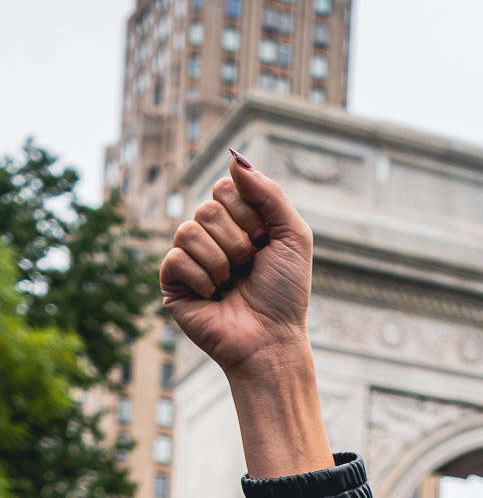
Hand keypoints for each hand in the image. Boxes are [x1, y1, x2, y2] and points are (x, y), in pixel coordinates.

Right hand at [160, 156, 311, 380]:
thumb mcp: (293, 236)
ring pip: (189, 231)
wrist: (271, 339)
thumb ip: (269, 192)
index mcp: (237, 221)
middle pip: (207, 208)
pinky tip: (214, 297)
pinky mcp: (172, 282)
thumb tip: (234, 159)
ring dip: (221, 262)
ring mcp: (189, 258)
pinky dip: (202, 278)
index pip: (225, 188)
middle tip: (250, 267)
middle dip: (237, 241)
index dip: (248, 213)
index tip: (265, 241)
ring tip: (232, 284)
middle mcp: (211, 235)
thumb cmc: (285, 292)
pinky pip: (176, 258)